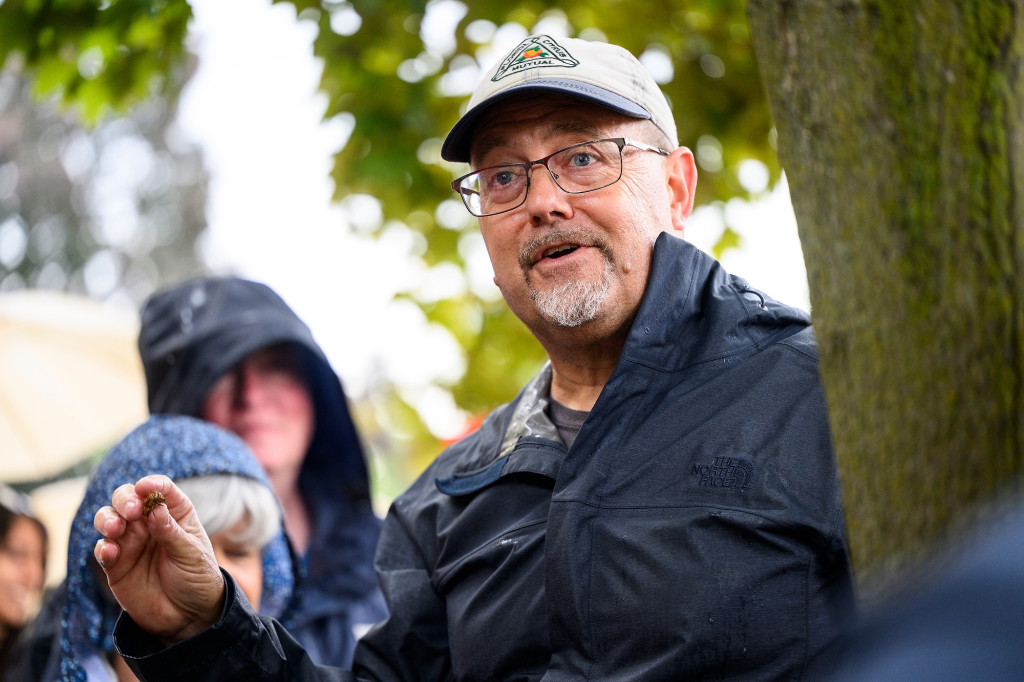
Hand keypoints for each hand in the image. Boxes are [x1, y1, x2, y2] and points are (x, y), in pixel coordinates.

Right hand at [93, 475, 225, 642]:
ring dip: (108, 519)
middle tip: (131, 511)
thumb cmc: (197, 579)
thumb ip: (172, 533)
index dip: (152, 484)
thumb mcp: (192, 554)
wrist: (188, 617)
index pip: (162, 489)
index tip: (145, 487)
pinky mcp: (115, 565)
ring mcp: (130, 542)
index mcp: (175, 513)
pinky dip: (102, 548)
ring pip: (109, 519)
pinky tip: (110, 553)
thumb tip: (155, 508)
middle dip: (125, 499)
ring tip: (115, 529)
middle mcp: (149, 523)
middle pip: (128, 499)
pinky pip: (102, 550)